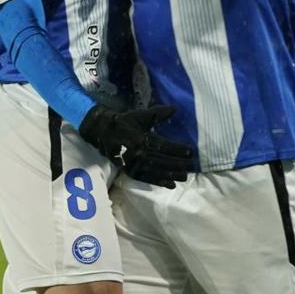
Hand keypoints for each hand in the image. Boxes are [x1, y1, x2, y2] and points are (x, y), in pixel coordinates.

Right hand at [78, 104, 192, 187]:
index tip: (191, 152)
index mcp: (141, 139)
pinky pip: (147, 179)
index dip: (178, 150)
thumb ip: (158, 113)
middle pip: (162, 161)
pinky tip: (171, 185)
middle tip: (192, 165)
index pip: (164, 146)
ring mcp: (134, 165)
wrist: (102, 133)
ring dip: (172, 175)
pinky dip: (160, 182)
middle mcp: (138, 154)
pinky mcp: (130, 172)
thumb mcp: (139, 116)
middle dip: (179, 164)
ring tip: (185, 176)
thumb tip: (175, 109)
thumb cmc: (123, 123)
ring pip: (157, 172)